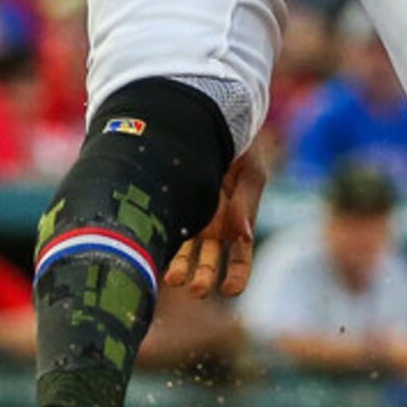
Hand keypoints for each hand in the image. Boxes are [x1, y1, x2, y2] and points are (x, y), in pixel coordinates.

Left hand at [166, 148, 267, 299]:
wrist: (212, 116)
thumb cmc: (240, 144)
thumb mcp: (251, 170)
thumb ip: (247, 202)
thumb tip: (245, 236)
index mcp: (239, 220)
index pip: (241, 257)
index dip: (238, 276)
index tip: (230, 290)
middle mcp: (216, 223)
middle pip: (210, 261)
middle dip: (204, 278)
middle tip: (196, 290)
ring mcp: (193, 215)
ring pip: (186, 251)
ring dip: (181, 267)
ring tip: (172, 279)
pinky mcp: (173, 203)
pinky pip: (167, 229)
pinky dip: (163, 245)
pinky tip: (155, 254)